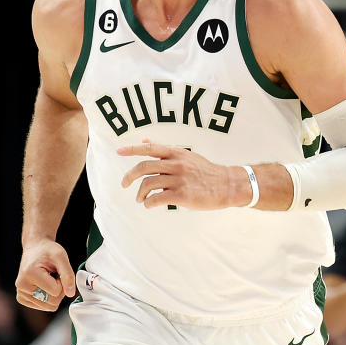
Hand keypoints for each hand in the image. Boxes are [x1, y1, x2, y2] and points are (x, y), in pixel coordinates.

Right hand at [15, 238, 75, 311]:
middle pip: (52, 302)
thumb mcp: (61, 257)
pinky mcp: (22, 298)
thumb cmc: (47, 251)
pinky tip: (44, 285)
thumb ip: (68, 275)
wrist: (35, 249)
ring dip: (53, 294)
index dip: (62, 281)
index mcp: (30, 273)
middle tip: (54, 275)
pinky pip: (42, 307)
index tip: (57, 270)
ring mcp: (20, 293)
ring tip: (49, 279)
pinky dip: (47, 298)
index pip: (56, 291)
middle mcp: (22, 285)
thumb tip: (70, 294)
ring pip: (48, 306)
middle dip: (59, 290)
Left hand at [118, 140, 240, 209]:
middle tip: (124, 184)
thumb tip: (145, 140)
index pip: (150, 148)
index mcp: (176, 153)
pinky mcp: (182, 195)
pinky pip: (157, 199)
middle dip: (129, 176)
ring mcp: (179, 179)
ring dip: (140, 193)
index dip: (132, 149)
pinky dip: (149, 203)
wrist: (227, 185)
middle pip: (144, 167)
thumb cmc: (205, 171)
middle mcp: (176, 164)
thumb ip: (165, 150)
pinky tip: (150, 204)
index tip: (118, 151)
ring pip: (148, 184)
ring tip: (141, 199)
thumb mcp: (186, 155)